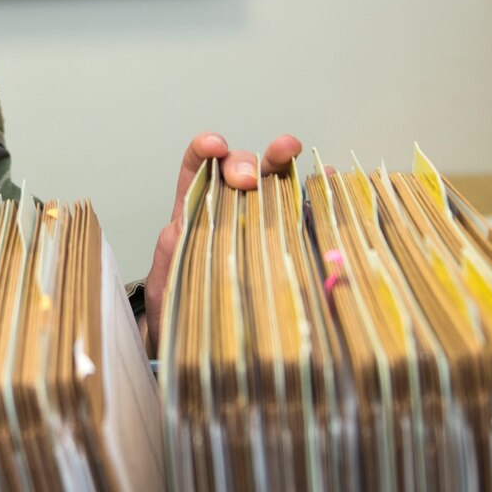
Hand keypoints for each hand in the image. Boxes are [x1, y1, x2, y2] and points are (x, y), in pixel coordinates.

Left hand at [142, 131, 301, 349]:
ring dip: (279, 161)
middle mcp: (228, 211)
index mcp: (194, 214)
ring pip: (271, 183)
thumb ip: (171, 253)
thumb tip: (179, 229)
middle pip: (237, 171)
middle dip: (243, 164)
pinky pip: (299, 214)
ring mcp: (260, 225)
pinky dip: (311, 193)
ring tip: (288, 150)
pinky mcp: (286, 244)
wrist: (198, 346)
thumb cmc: (180, 308)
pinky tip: (324, 180)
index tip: (214, 145)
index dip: (203, 150)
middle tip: (248, 180)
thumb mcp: (167, 282)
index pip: (196, 169)